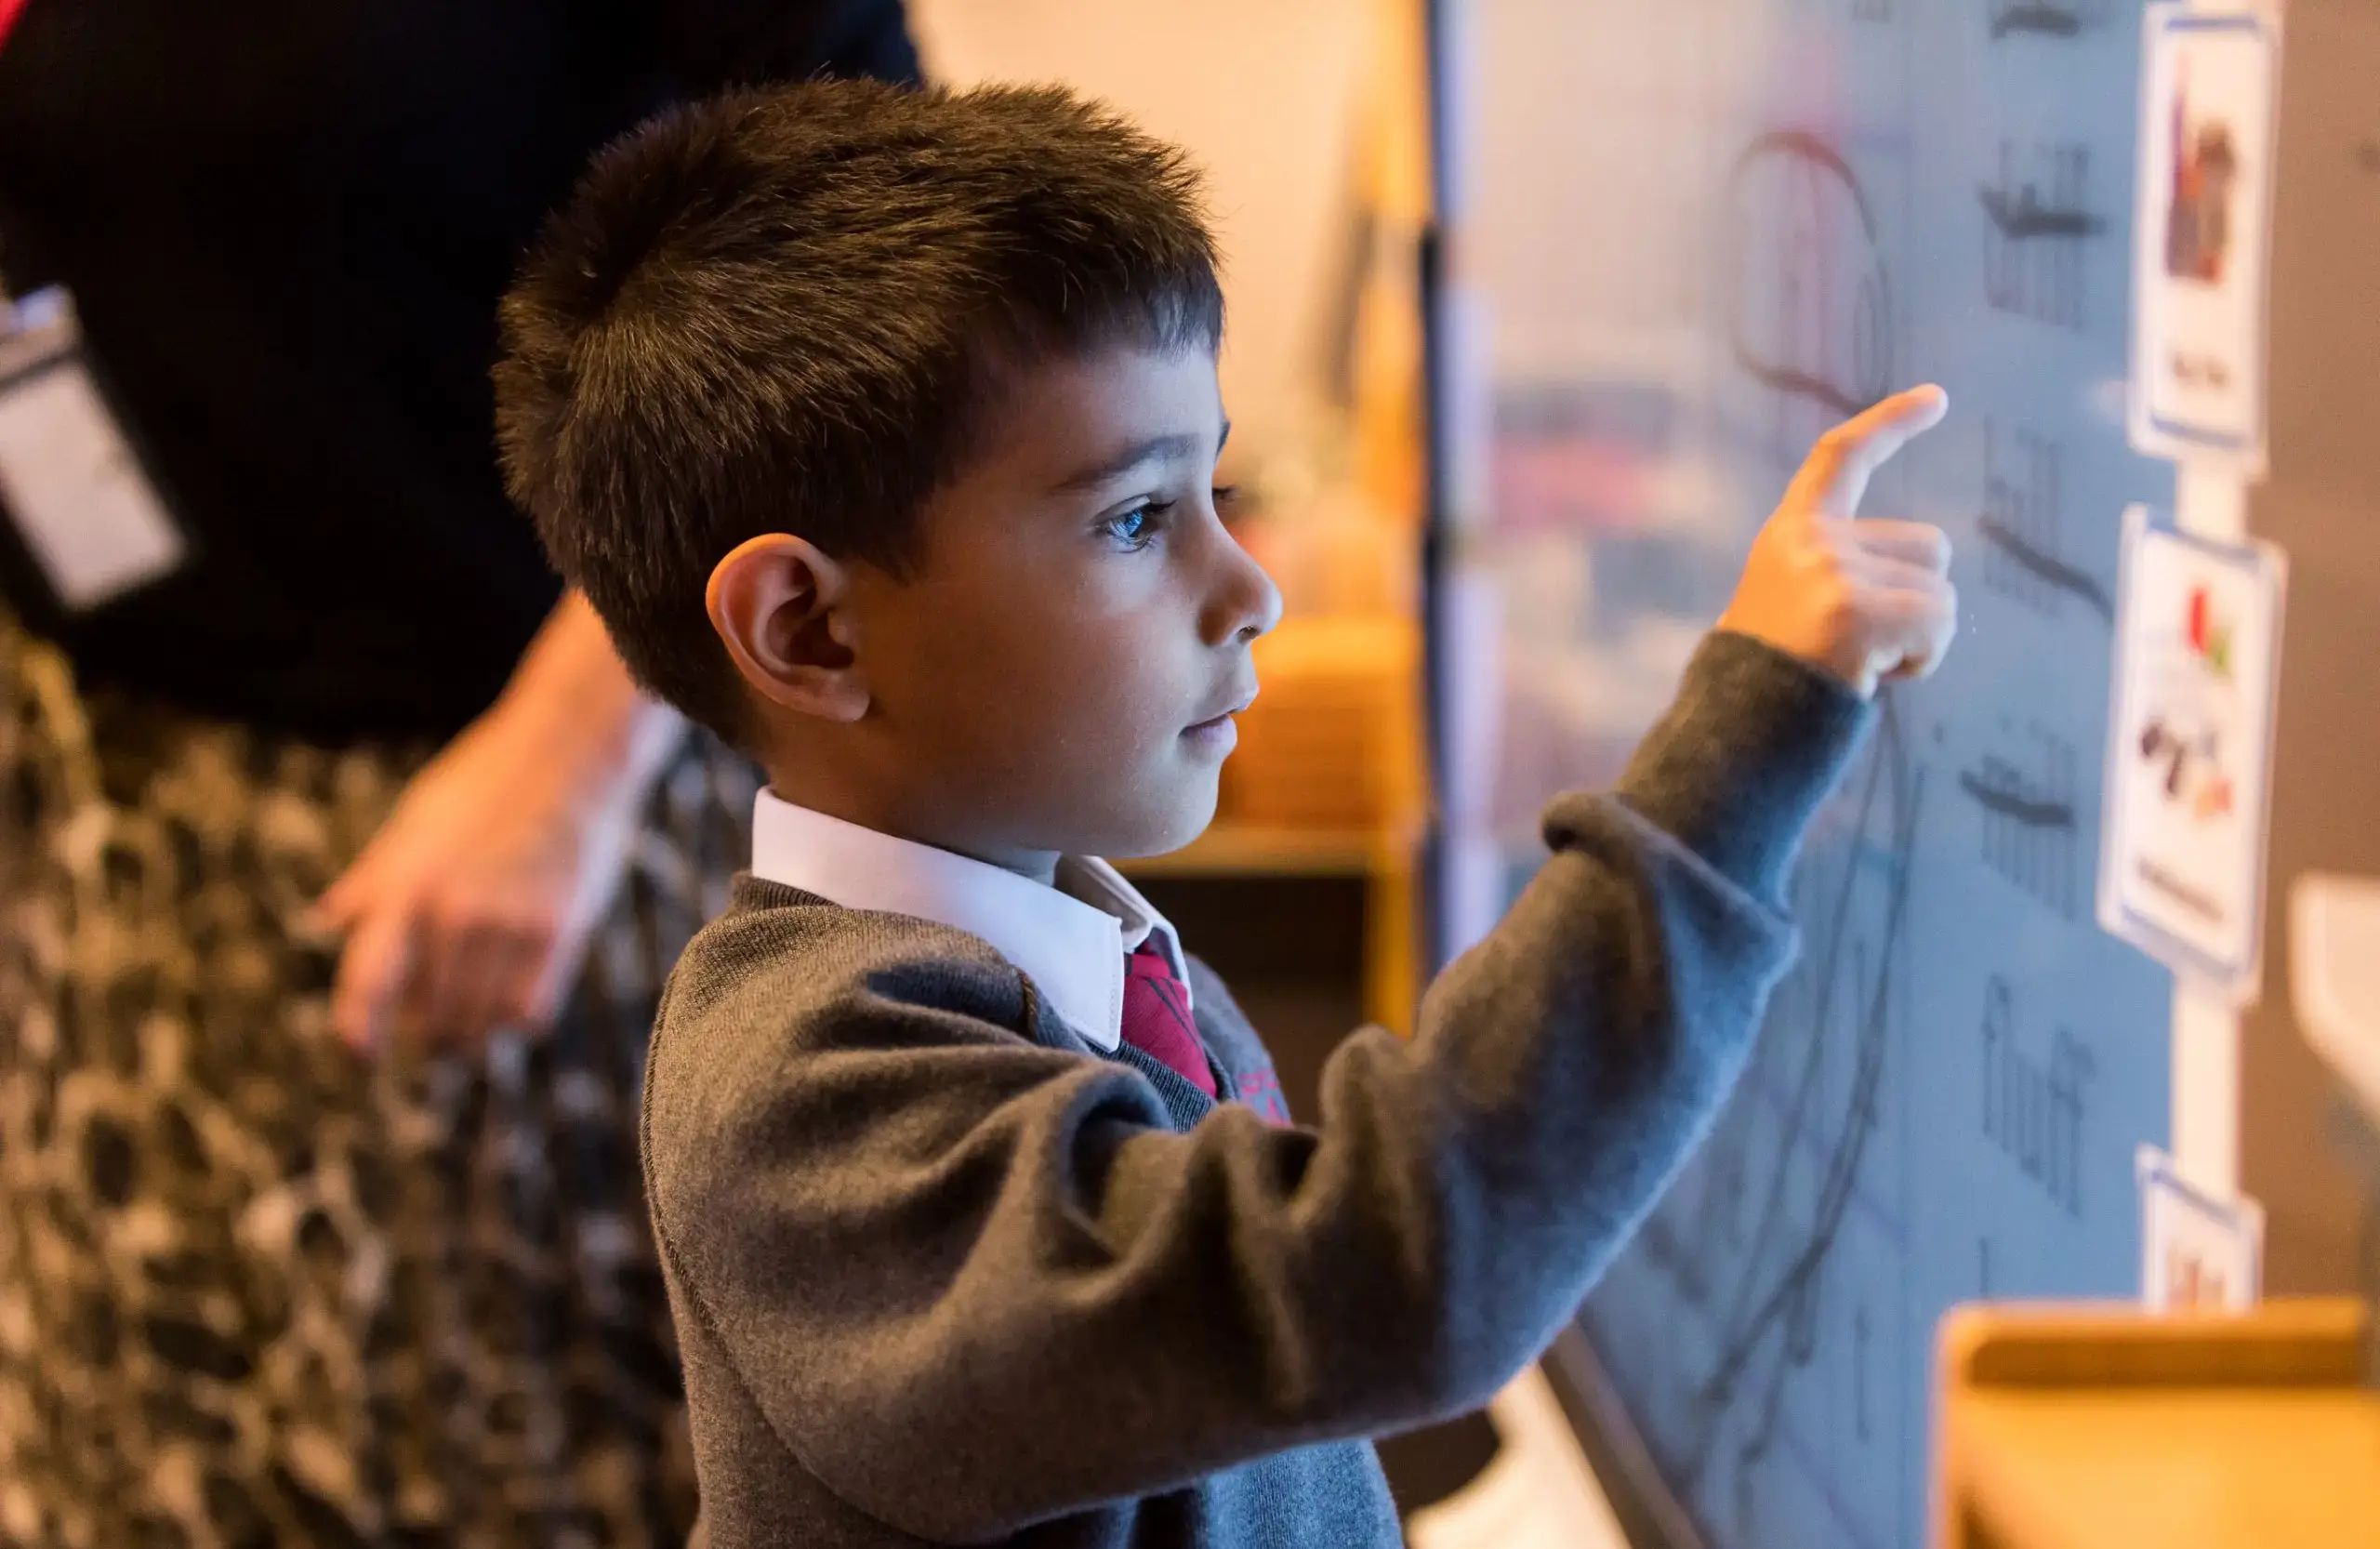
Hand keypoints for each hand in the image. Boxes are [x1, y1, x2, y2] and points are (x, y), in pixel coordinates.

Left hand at [313, 596, 684, 1052]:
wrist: (568, 754)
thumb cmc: (483, 782)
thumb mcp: (415, 823)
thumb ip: (373, 878)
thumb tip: (324, 919)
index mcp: (405, 886)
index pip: (369, 982)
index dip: (359, 1031)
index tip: (362, 1056)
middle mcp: (452, 913)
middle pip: (430, 1013)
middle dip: (427, 1033)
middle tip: (432, 1035)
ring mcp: (507, 925)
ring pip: (481, 1019)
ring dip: (472, 1034)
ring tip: (470, 1032)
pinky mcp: (557, 931)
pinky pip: (531, 1009)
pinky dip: (517, 1019)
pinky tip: (514, 1008)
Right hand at [1718, 385, 1956, 696]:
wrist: (1734, 733)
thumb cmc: (1771, 682)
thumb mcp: (1795, 605)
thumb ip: (1845, 571)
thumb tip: (1929, 574)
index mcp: (1790, 534)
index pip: (1842, 457)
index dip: (1891, 423)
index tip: (1937, 396)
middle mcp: (1809, 540)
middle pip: (1929, 546)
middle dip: (1918, 597)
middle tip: (1859, 644)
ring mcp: (1831, 572)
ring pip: (1941, 591)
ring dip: (1920, 636)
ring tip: (1861, 664)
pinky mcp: (1855, 610)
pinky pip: (1939, 623)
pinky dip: (1925, 658)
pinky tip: (1877, 676)